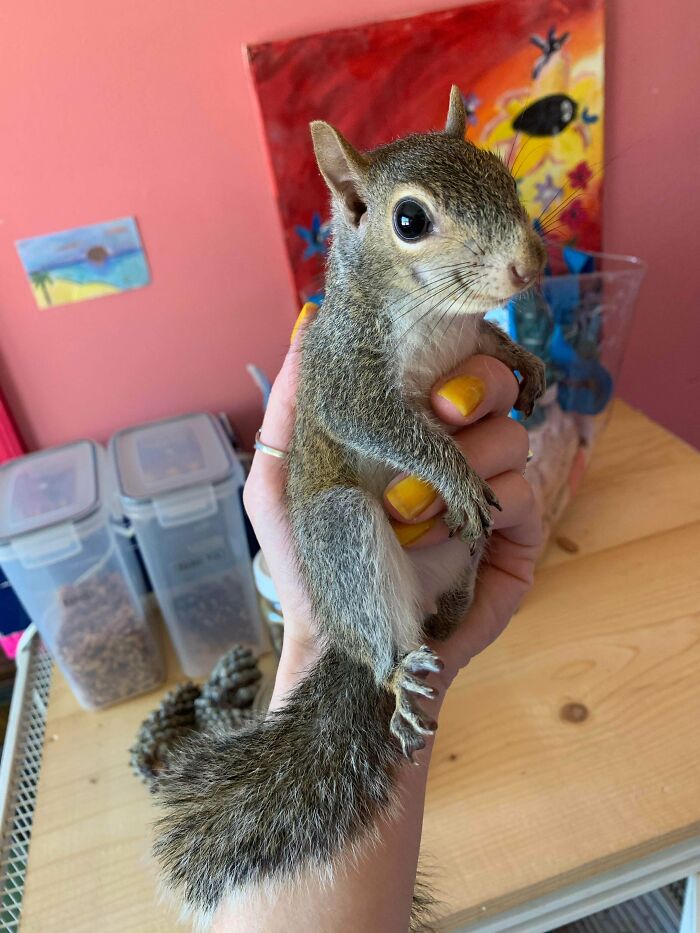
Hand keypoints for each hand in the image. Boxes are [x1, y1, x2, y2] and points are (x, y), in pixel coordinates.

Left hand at [243, 310, 542, 705]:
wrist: (341, 644)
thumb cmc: (308, 564)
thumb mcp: (279, 483)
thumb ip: (289, 407)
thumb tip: (308, 322)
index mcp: (407, 429)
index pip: (450, 363)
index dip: (449, 353)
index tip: (420, 374)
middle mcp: (454, 451)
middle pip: (500, 386)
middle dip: (475, 389)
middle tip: (438, 414)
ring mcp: (489, 494)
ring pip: (515, 437)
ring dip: (464, 465)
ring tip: (408, 511)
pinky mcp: (515, 540)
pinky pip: (528, 494)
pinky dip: (489, 505)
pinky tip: (444, 536)